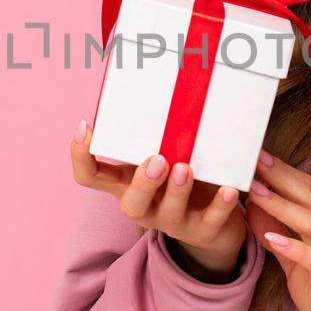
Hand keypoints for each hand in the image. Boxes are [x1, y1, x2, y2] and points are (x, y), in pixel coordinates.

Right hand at [69, 119, 248, 274]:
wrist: (214, 224)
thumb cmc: (181, 180)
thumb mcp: (163, 156)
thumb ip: (154, 134)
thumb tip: (158, 80)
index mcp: (127, 185)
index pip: (90, 176)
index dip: (80, 156)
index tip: (85, 126)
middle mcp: (145, 206)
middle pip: (130, 204)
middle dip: (142, 183)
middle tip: (156, 159)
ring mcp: (173, 222)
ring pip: (169, 214)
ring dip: (177, 191)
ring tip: (185, 168)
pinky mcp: (203, 231)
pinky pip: (211, 222)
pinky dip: (220, 206)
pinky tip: (229, 189)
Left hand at [246, 149, 310, 310]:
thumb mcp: (290, 256)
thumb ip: (274, 231)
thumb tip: (250, 206)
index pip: (306, 188)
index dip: (282, 170)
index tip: (256, 154)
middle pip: (310, 197)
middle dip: (280, 177)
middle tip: (253, 162)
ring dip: (283, 206)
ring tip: (256, 194)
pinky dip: (295, 248)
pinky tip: (272, 239)